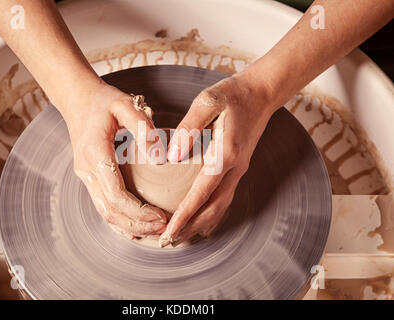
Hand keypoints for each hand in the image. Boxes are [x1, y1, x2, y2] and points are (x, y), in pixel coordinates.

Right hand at [61, 80, 166, 238]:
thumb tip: (159, 156)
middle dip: (138, 225)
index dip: (140, 212)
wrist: (77, 99)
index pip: (116, 195)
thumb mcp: (124, 104)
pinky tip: (135, 229)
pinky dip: (119, 220)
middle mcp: (87, 170)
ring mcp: (86, 176)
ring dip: (129, 227)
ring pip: (105, 213)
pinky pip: (103, 205)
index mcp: (95, 154)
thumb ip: (142, 126)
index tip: (162, 216)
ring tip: (155, 231)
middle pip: (110, 211)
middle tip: (164, 229)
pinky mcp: (90, 177)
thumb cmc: (103, 101)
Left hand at [159, 72, 276, 246]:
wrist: (260, 93)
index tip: (168, 232)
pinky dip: (211, 214)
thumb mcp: (207, 101)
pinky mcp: (238, 168)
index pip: (201, 193)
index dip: (184, 215)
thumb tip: (170, 156)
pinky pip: (224, 198)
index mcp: (226, 154)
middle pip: (212, 209)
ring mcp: (239, 170)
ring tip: (180, 238)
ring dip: (200, 225)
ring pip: (220, 208)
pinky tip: (200, 221)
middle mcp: (235, 168)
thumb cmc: (232, 94)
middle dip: (190, 229)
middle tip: (168, 243)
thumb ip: (188, 127)